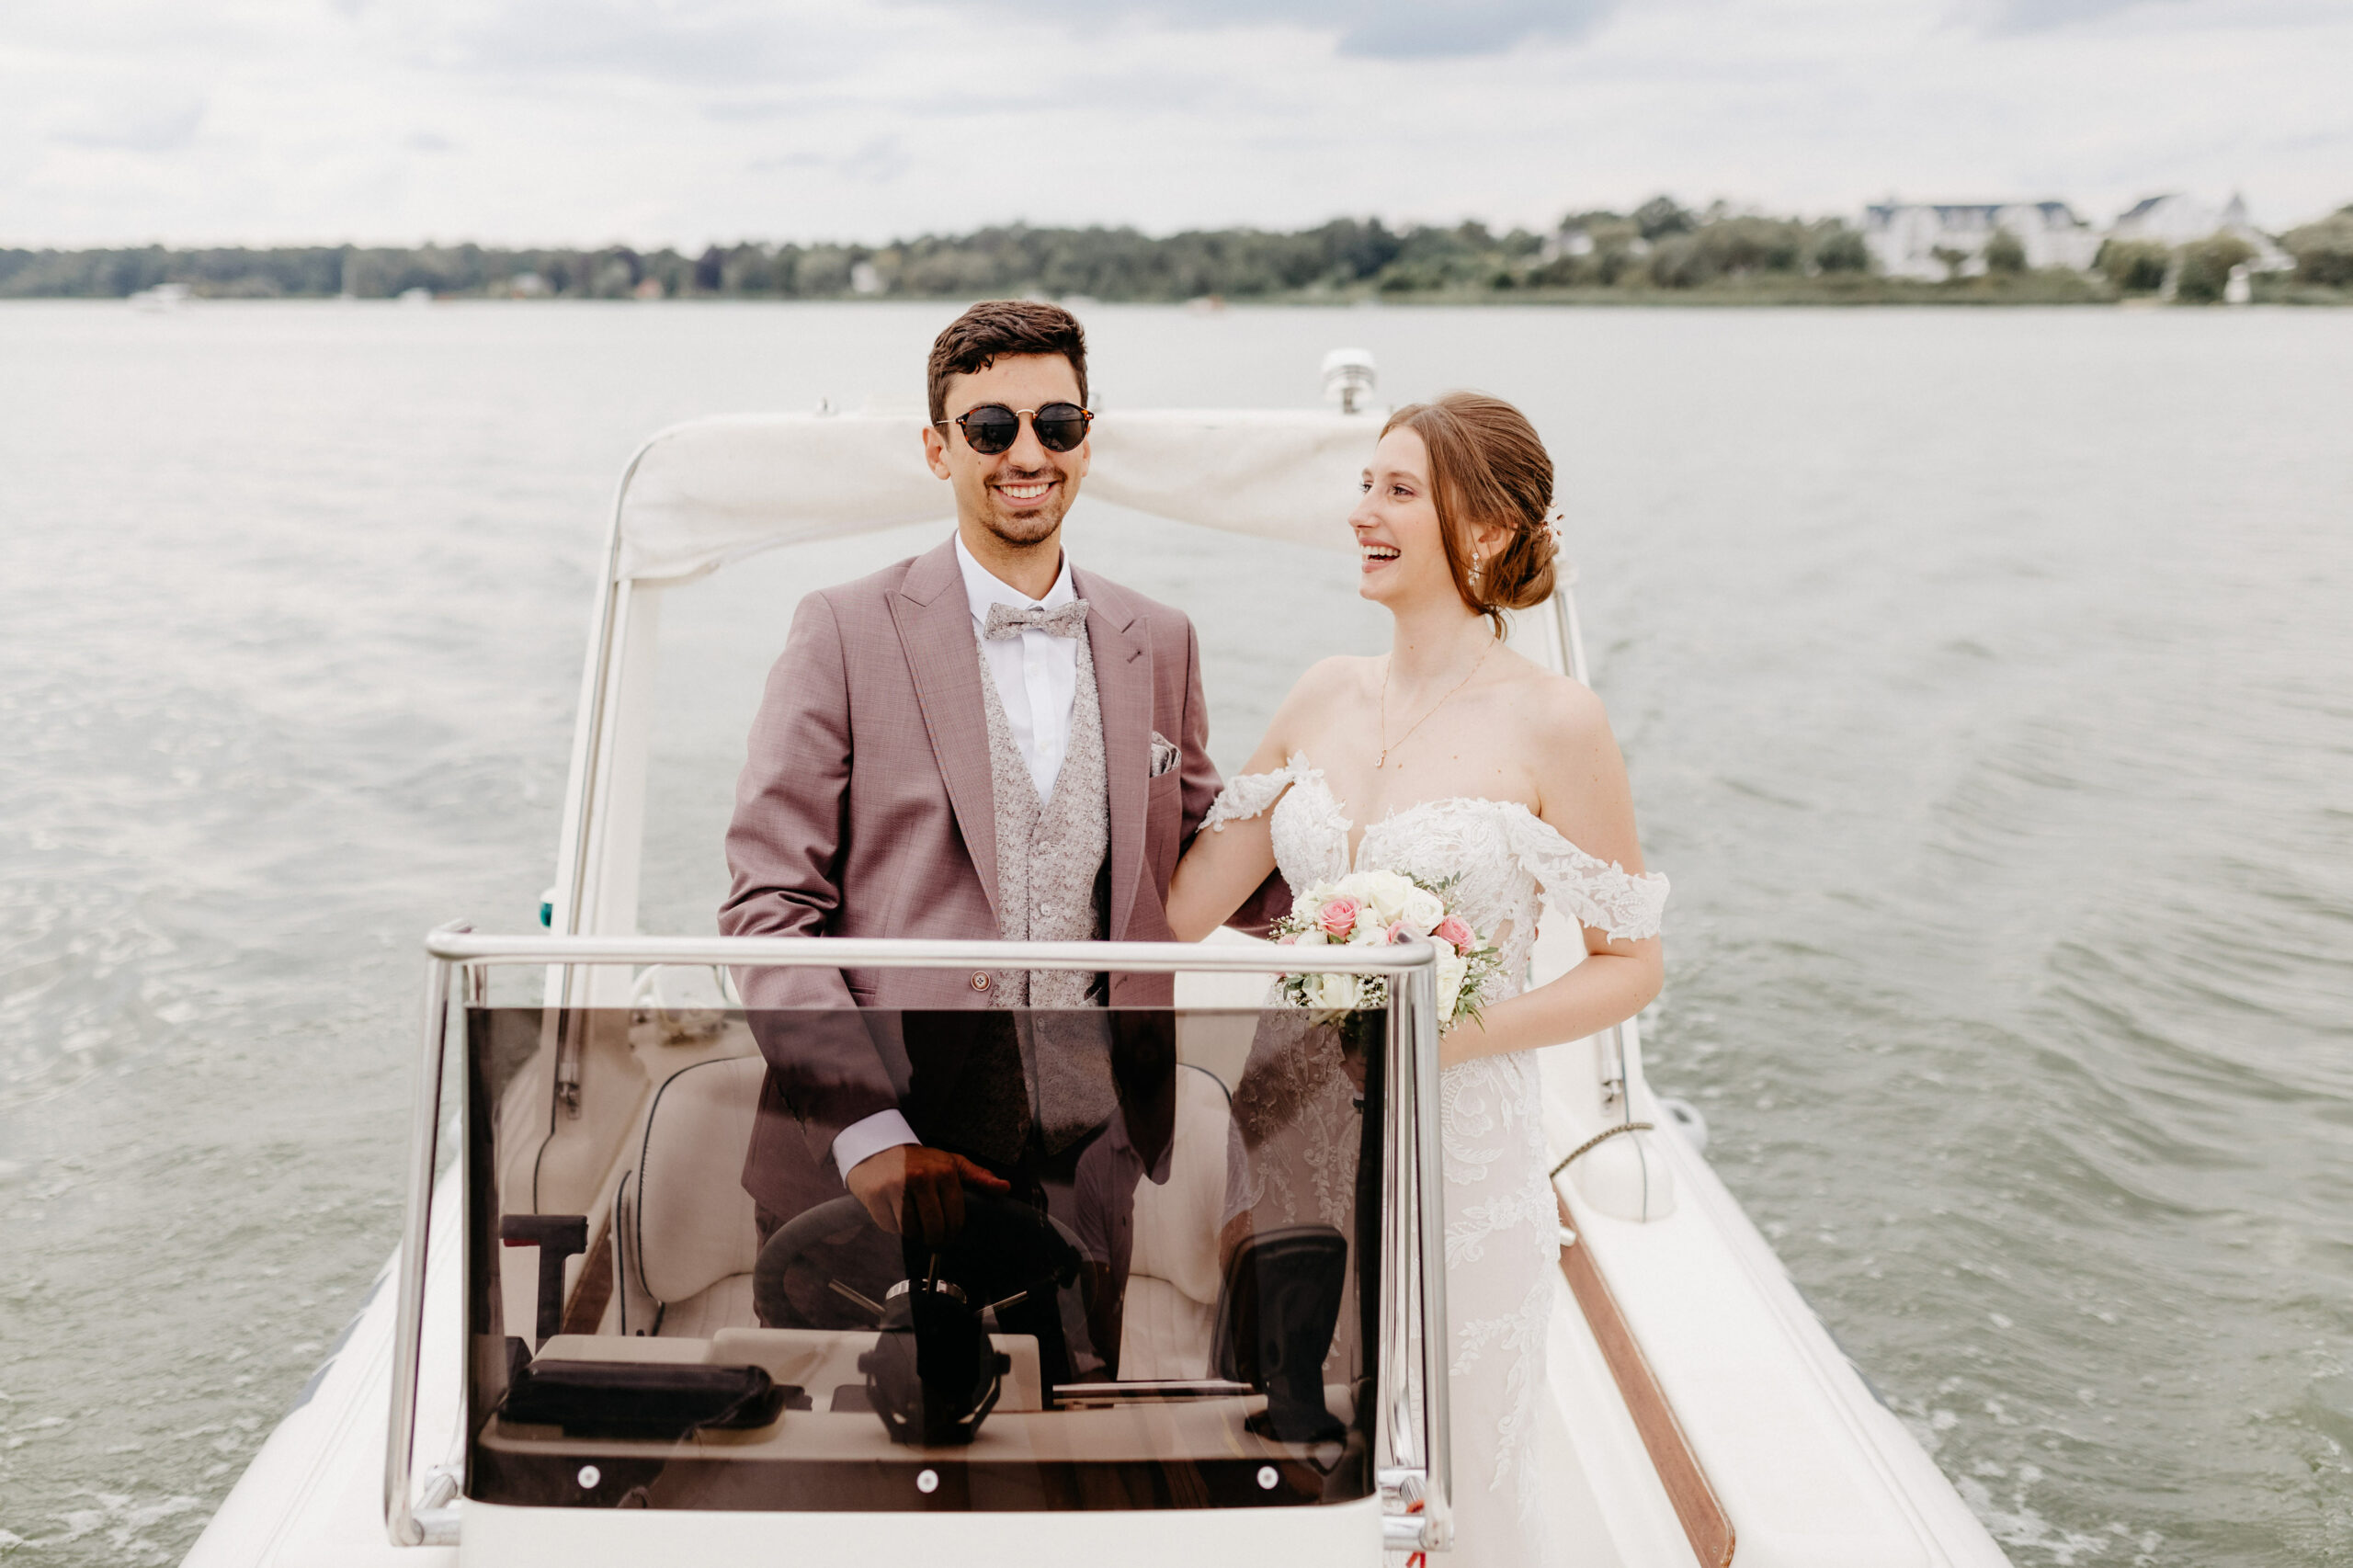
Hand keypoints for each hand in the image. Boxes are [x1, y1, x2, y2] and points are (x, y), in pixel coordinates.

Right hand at [842, 1145, 1010, 1243]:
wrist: (877, 1148)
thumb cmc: (918, 1160)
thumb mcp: (950, 1163)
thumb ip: (978, 1177)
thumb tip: (1005, 1187)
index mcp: (943, 1171)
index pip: (955, 1217)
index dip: (954, 1231)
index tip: (950, 1234)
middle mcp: (921, 1178)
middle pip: (934, 1228)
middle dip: (936, 1239)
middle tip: (934, 1239)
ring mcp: (896, 1188)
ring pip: (912, 1231)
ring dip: (914, 1232)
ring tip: (914, 1220)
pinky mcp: (876, 1197)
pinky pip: (891, 1227)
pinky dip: (895, 1226)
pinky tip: (895, 1211)